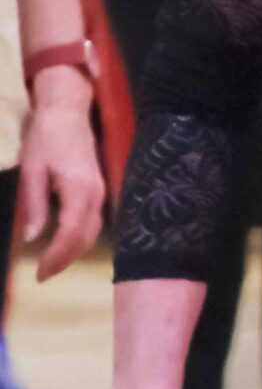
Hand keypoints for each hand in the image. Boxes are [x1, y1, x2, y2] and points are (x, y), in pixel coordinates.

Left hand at [19, 69, 103, 278]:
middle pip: (85, 238)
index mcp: (78, 189)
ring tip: (52, 264)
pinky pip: (93, 223)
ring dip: (73, 252)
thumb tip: (32, 238)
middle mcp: (95, 195)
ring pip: (92, 233)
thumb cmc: (46, 138)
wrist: (67, 113)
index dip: (56, 257)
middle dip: (65, 260)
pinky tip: (65, 244)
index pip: (71, 233)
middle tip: (43, 275)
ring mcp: (101, 192)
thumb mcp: (32, 170)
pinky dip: (80, 239)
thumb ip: (35, 205)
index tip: (39, 273)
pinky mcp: (99, 191)